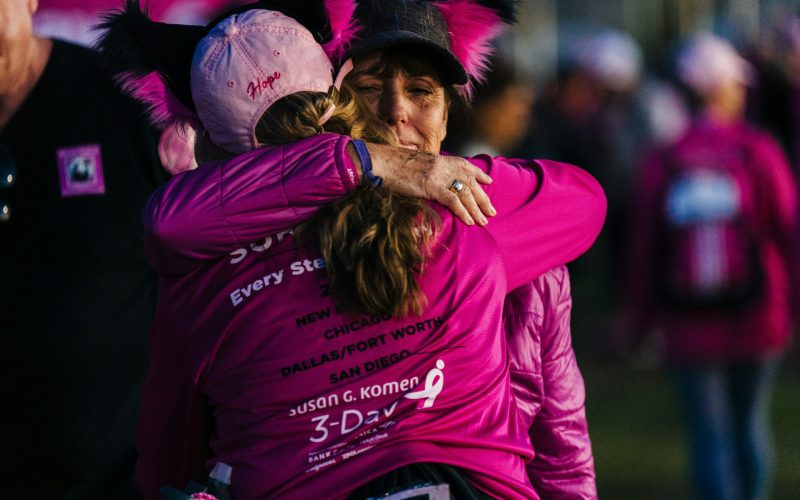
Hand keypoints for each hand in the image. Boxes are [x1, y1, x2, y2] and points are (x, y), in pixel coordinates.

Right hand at [363, 142, 495, 225]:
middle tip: (492, 211)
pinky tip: (469, 221)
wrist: (381, 162)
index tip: (488, 181)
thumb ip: (429, 170)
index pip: (465, 166)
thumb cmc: (393, 165)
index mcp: (440, 159)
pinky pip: (453, 200)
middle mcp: (443, 165)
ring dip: (476, 208)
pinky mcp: (431, 186)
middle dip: (482, 198)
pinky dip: (463, 212)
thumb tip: (433, 180)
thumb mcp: (416, 164)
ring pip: (465, 192)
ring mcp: (438, 175)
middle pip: (470, 182)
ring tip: (484, 220)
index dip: (478, 174)